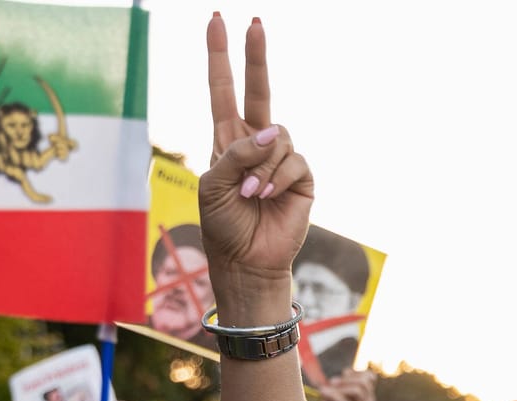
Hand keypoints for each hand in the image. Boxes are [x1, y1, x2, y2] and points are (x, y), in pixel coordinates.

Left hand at [201, 15, 312, 320]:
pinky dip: (277, 178)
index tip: (217, 21)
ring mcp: (281, 158)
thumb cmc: (223, 224)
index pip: (222, 90)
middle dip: (255, 57)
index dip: (220, 57)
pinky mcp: (302, 177)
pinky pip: (293, 160)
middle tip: (255, 23)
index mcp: (226, 140)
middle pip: (258, 90)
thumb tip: (273, 131)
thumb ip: (236, 153)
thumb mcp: (214, 185)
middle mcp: (256, 142)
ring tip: (251, 195)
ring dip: (261, 167)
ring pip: (278, 137)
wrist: (247, 261)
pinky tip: (266, 197)